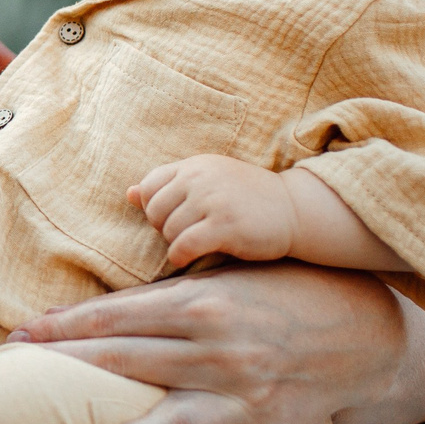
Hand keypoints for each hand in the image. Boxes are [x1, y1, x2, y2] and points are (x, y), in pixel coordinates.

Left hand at [6, 263, 418, 423]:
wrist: (364, 334)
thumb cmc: (278, 299)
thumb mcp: (225, 281)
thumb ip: (164, 296)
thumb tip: (89, 311)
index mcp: (204, 304)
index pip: (119, 316)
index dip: (65, 326)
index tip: (17, 338)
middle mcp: (221, 351)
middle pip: (131, 363)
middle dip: (70, 373)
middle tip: (15, 389)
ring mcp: (243, 401)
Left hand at [130, 155, 292, 266]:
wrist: (295, 210)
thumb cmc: (248, 199)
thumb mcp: (209, 181)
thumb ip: (170, 185)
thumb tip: (128, 194)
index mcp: (195, 165)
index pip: (149, 185)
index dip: (153, 207)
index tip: (172, 218)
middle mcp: (201, 178)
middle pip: (155, 211)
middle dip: (164, 228)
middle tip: (185, 235)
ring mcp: (213, 201)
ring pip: (168, 231)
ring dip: (176, 244)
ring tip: (195, 244)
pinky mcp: (225, 226)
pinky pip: (183, 246)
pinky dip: (180, 256)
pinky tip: (189, 258)